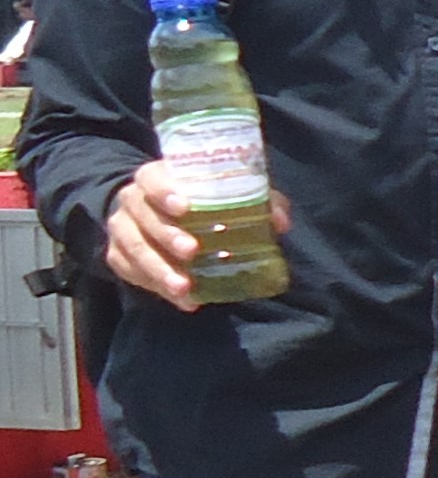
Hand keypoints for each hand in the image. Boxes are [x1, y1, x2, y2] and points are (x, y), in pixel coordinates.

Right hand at [105, 162, 290, 310]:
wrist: (157, 215)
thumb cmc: (201, 199)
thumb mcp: (230, 192)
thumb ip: (259, 201)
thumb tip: (280, 223)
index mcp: (156, 177)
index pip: (152, 178)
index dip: (164, 191)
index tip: (185, 207)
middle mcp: (132, 200)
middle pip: (143, 216)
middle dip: (167, 235)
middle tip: (192, 251)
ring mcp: (121, 227)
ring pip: (133, 247)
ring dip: (159, 269)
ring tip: (184, 288)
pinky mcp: (117, 254)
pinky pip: (130, 271)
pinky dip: (155, 287)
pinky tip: (183, 300)